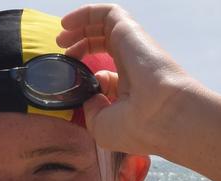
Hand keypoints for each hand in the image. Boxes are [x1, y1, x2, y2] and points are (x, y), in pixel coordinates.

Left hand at [57, 5, 198, 156]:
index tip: (71, 79)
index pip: (107, 75)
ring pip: (105, 25)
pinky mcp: (129, 31)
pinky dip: (86, 13)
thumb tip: (88, 96)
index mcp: (130, 90)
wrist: (160, 114)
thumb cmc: (136, 127)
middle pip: (104, 45)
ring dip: (80, 26)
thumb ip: (91, 110)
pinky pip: (107, 13)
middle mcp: (133, 66)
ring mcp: (132, 47)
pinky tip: (67, 23)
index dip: (86, 73)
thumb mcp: (102, 126)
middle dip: (80, 43)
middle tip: (62, 49)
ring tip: (60, 36)